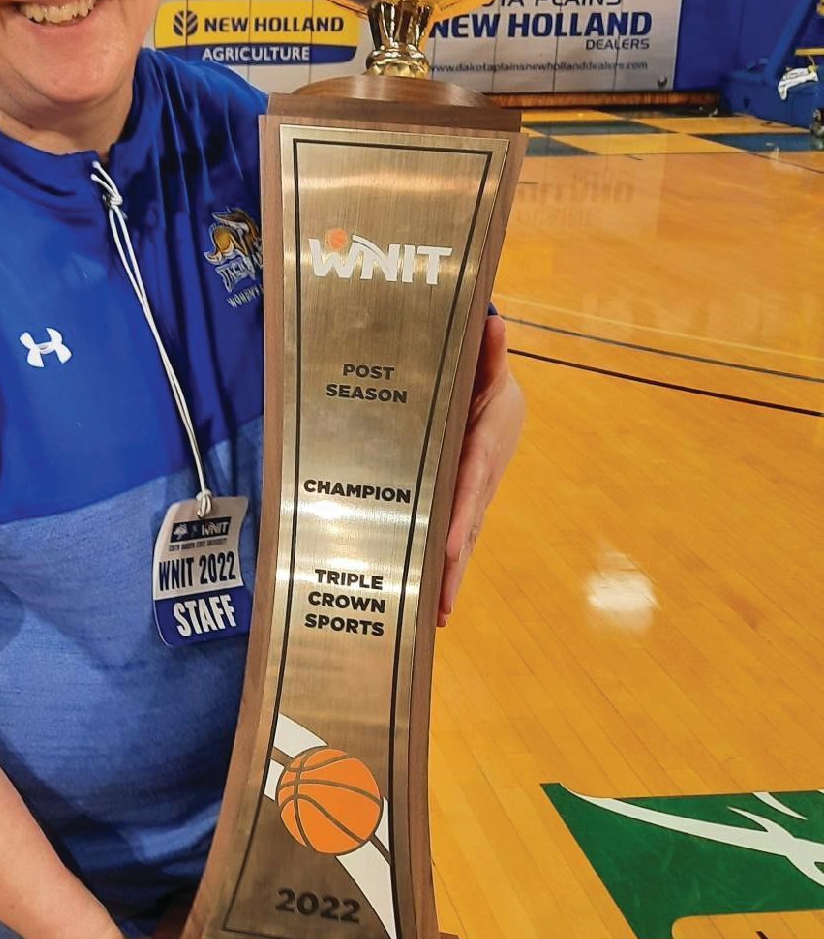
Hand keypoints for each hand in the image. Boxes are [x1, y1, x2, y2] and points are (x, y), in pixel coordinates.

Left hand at [439, 313, 523, 626]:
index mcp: (481, 448)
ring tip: (437, 616)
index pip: (469, 486)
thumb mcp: (487, 367)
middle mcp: (481, 480)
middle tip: (441, 605)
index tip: (449, 546)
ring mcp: (475, 498)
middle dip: (455, 566)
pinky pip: (456, 539)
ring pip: (464, 541)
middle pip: (468, 527)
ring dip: (452, 577)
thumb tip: (495, 322)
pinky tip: (433, 603)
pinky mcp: (465, 507)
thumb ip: (490, 350)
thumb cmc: (487, 384)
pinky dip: (448, 569)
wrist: (505, 406)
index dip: (460, 516)